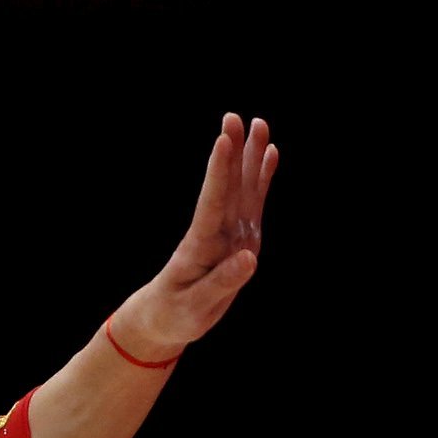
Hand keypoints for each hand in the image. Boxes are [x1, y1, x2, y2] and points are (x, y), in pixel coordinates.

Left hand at [118, 112, 276, 355]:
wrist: (167, 319)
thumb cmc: (176, 316)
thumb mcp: (196, 308)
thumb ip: (221, 283)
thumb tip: (250, 257)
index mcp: (201, 246)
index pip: (211, 203)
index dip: (219, 173)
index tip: (222, 142)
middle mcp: (216, 232)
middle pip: (227, 187)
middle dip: (233, 153)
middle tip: (235, 118)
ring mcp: (230, 232)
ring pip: (243, 188)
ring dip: (250, 157)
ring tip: (259, 125)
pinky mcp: (241, 238)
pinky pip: (254, 203)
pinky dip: (262, 179)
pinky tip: (270, 154)